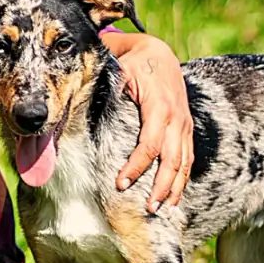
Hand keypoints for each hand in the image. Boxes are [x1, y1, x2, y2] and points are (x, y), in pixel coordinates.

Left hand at [102, 32, 193, 212]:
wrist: (159, 52)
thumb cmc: (133, 61)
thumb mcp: (119, 65)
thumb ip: (103, 84)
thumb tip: (75, 94)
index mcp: (158, 105)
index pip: (150, 143)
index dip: (137, 166)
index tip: (120, 183)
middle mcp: (175, 118)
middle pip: (172, 160)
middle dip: (160, 186)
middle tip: (146, 208)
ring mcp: (183, 125)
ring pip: (184, 163)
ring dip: (173, 188)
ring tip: (160, 209)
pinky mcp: (186, 129)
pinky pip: (188, 159)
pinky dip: (182, 180)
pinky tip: (174, 199)